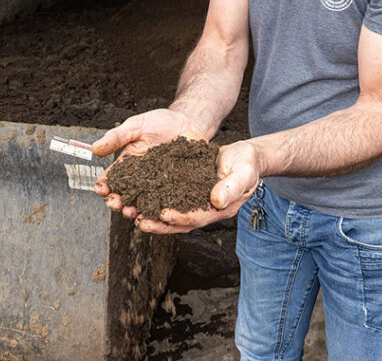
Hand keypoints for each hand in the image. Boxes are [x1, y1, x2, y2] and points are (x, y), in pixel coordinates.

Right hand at [92, 108, 205, 218]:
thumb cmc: (161, 122)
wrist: (189, 122)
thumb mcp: (136, 126)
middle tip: (116, 204)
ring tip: (133, 212)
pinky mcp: (175, 189)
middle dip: (117, 202)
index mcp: (127, 164)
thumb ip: (116, 137)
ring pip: (143, 204)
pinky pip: (167, 203)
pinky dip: (160, 211)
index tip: (101, 189)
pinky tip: (157, 214)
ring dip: (136, 211)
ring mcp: (158, 186)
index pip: (111, 179)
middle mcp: (140, 179)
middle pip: (125, 195)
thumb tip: (94, 149)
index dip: (104, 186)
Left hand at [135, 139, 261, 234]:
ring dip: (153, 215)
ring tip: (134, 212)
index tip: (164, 214)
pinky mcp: (188, 190)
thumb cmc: (247, 163)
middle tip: (140, 221)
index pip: (198, 218)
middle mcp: (206, 209)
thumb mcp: (244, 172)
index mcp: (220, 209)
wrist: (244, 156)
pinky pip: (170, 197)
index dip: (181, 217)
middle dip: (160, 224)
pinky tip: (141, 195)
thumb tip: (216, 201)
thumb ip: (232, 186)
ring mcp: (196, 201)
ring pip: (172, 213)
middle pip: (180, 222)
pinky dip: (155, 198)